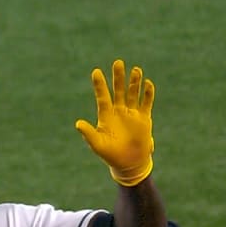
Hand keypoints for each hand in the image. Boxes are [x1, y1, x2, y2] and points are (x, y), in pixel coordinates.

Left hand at [75, 60, 154, 186]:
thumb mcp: (97, 144)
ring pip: (133, 93)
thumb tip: (78, 123)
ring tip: (135, 69)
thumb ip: (88, 134)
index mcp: (106, 115)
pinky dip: (147, 94)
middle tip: (118, 63)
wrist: (129, 164)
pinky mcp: (144, 119)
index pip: (103, 96)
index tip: (96, 72)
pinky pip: (146, 103)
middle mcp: (119, 111)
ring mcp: (132, 114)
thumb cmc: (110, 155)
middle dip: (118, 77)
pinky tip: (148, 84)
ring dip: (134, 82)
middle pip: (118, 90)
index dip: (100, 85)